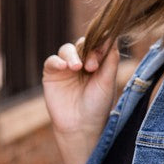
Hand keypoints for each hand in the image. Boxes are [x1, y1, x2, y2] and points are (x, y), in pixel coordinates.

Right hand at [42, 38, 119, 163]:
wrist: (81, 127)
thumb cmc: (98, 105)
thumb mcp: (107, 81)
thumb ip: (110, 59)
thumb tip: (112, 36)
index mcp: (97, 62)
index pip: (97, 43)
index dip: (99, 44)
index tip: (102, 55)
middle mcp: (81, 62)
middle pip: (82, 43)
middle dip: (87, 51)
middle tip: (92, 66)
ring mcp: (66, 68)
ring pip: (67, 49)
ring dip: (72, 54)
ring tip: (77, 67)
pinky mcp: (51, 74)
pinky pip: (52, 61)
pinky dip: (57, 61)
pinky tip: (64, 67)